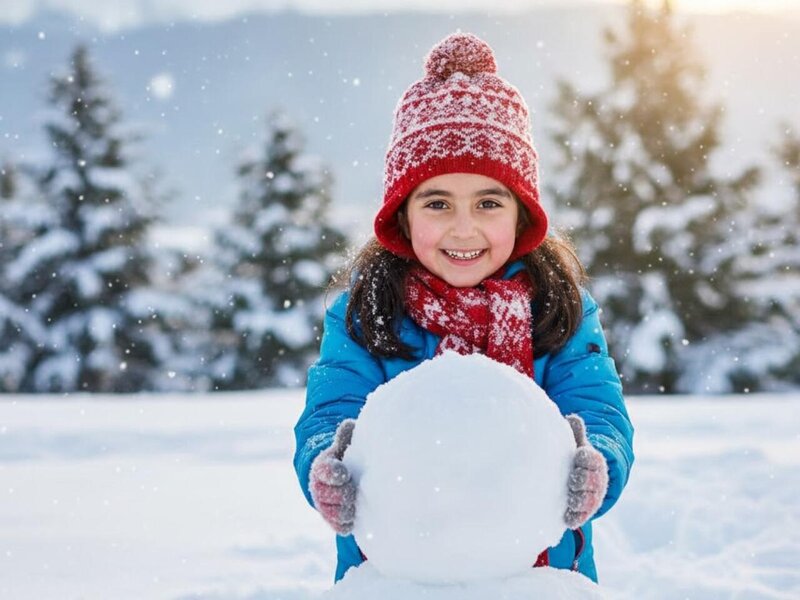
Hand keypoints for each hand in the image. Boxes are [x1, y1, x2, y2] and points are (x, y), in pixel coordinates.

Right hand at [309, 419, 357, 534]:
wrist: (342, 476)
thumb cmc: (346, 455)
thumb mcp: (345, 443)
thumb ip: (346, 435)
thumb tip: (349, 425)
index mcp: (322, 466)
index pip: (323, 471)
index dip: (333, 473)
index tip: (345, 472)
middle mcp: (319, 487)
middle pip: (326, 495)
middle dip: (342, 493)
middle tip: (354, 489)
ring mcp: (325, 505)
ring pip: (333, 514)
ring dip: (346, 510)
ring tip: (357, 504)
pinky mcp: (334, 519)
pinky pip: (339, 527)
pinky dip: (347, 524)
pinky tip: (356, 517)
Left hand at [564, 414, 608, 529]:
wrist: (579, 474)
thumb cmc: (574, 454)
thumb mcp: (576, 442)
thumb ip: (575, 432)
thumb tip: (572, 418)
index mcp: (593, 461)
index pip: (594, 460)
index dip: (586, 458)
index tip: (578, 454)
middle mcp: (596, 480)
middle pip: (593, 482)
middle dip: (583, 480)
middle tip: (572, 478)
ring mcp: (591, 497)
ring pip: (590, 501)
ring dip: (580, 500)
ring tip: (570, 499)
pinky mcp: (582, 511)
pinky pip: (582, 516)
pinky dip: (576, 518)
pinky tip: (567, 519)